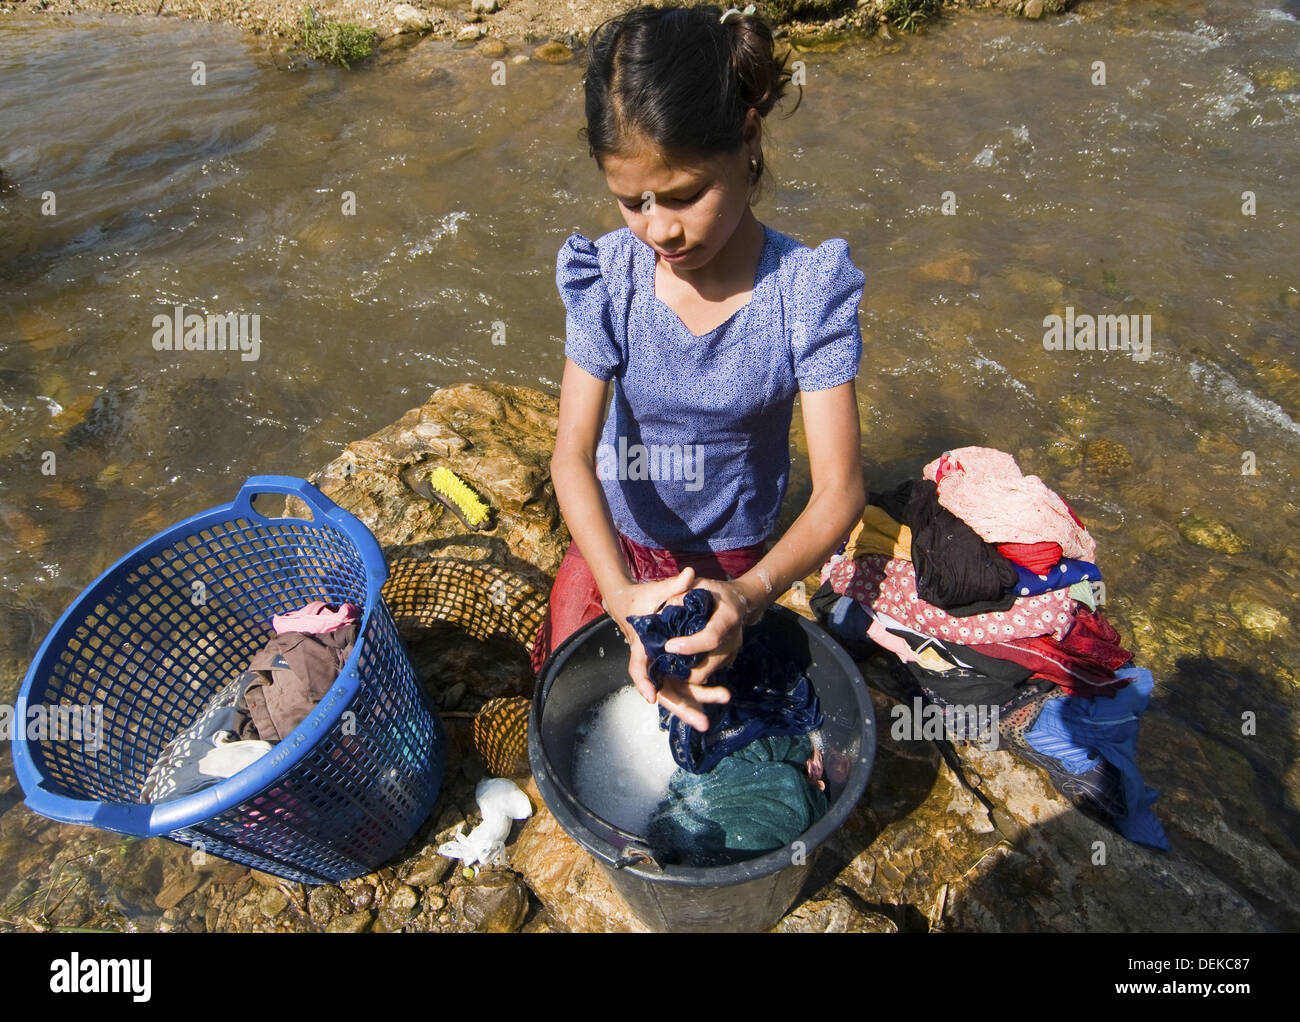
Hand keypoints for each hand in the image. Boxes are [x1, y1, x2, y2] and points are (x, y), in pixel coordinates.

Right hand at [606, 569, 734, 732]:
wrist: (632, 603)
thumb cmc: (644, 597)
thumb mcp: (658, 591)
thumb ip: (675, 586)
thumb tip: (690, 574)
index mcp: (642, 644)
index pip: (639, 667)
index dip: (644, 682)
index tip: (652, 697)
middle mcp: (650, 661)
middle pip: (662, 691)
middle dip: (682, 708)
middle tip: (702, 723)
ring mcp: (660, 667)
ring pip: (675, 692)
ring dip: (692, 706)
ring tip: (710, 721)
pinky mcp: (670, 668)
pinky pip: (682, 686)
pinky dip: (696, 695)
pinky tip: (714, 703)